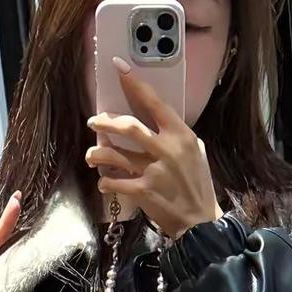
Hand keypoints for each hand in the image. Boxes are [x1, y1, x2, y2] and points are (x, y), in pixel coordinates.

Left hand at [86, 56, 221, 238]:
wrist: (200, 222)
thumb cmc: (198, 185)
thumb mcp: (196, 153)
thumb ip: (177, 136)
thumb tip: (158, 120)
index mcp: (180, 136)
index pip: (154, 103)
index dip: (135, 84)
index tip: (119, 68)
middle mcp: (166, 150)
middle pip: (127, 126)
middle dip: (105, 121)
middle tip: (94, 121)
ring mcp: (153, 171)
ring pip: (113, 154)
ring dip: (96, 153)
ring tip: (91, 155)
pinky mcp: (143, 192)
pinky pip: (113, 181)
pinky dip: (104, 181)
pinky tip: (104, 181)